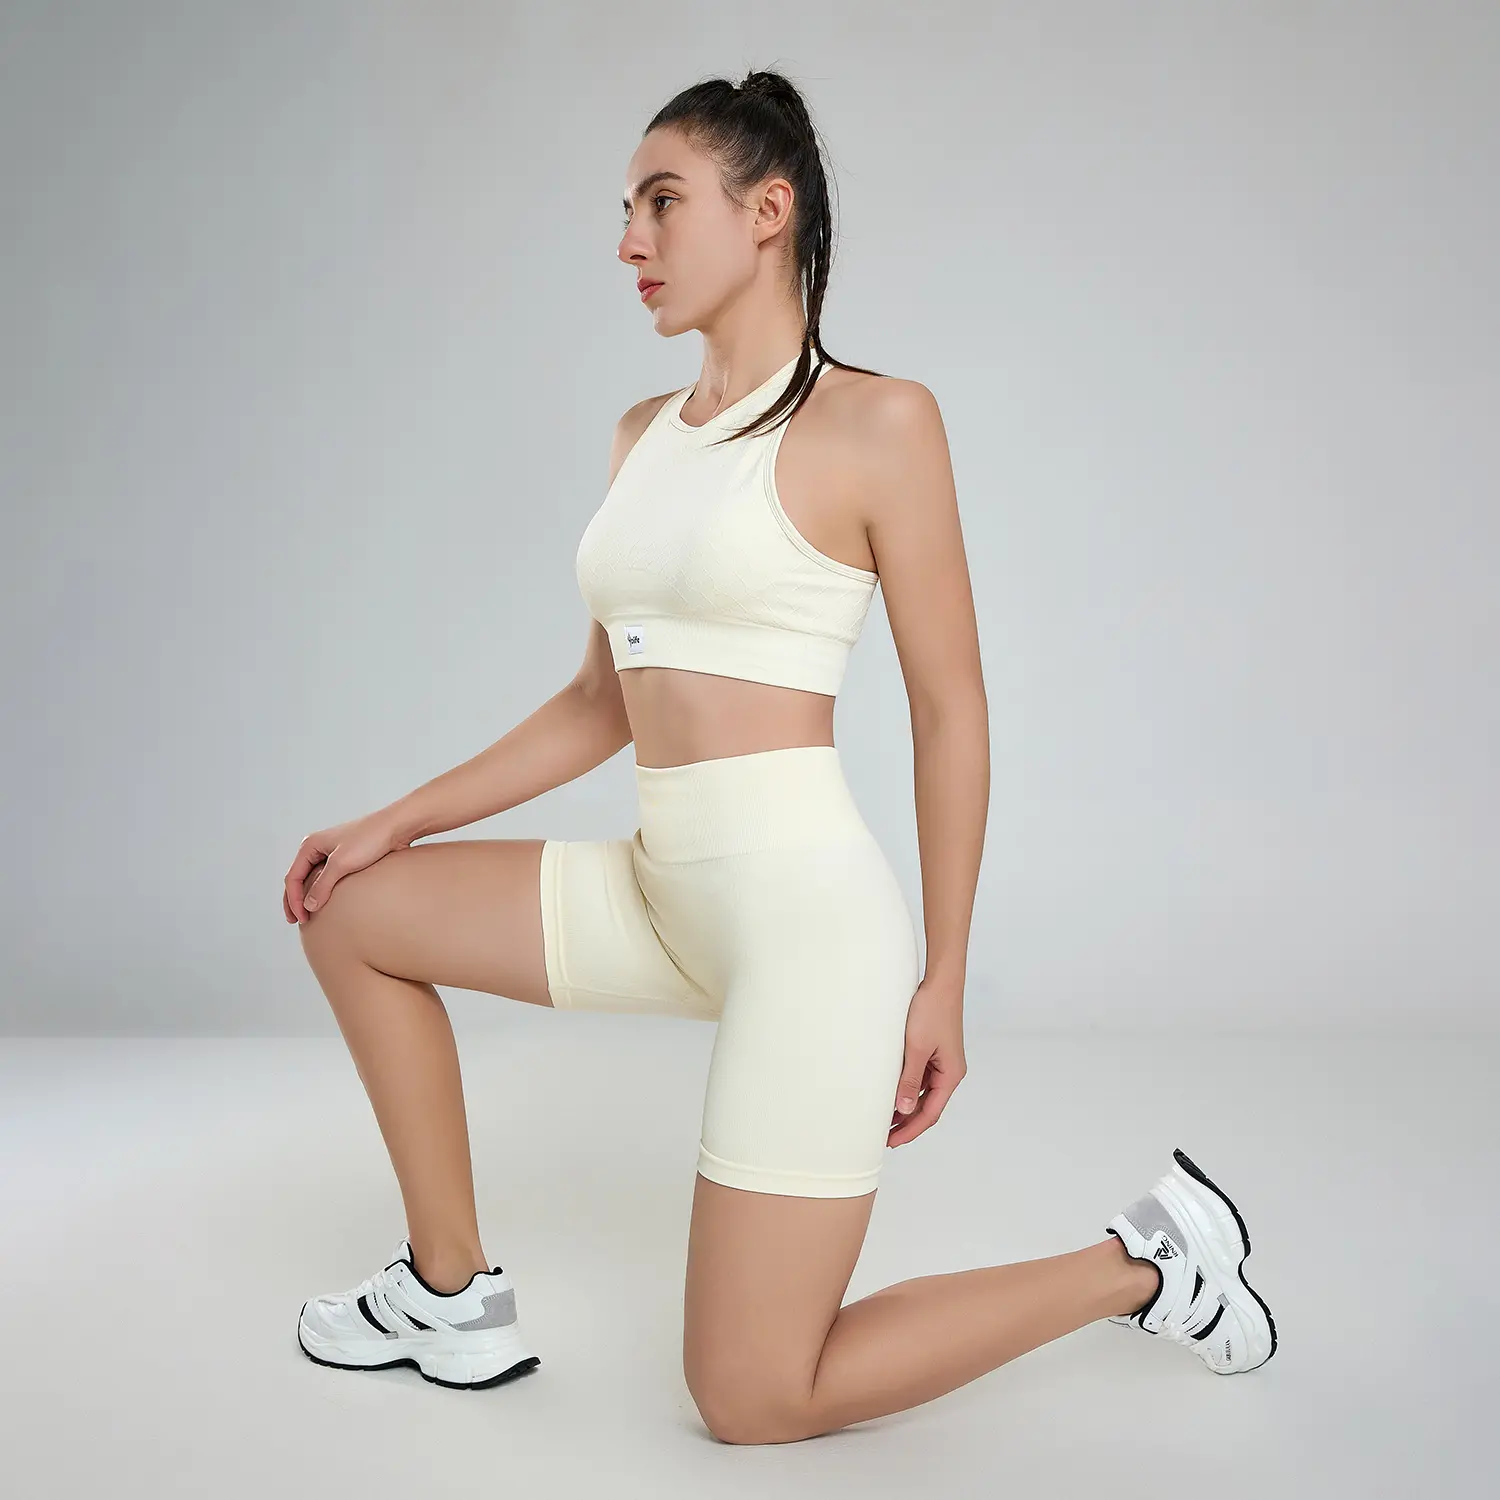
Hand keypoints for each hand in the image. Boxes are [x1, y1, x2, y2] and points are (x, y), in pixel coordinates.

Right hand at [282, 810, 409, 924]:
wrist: (396, 827)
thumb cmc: (370, 839)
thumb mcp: (342, 863)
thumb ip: (323, 885)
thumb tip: (309, 906)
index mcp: (310, 845)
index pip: (292, 878)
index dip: (294, 901)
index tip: (301, 919)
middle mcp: (318, 848)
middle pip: (298, 878)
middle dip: (295, 901)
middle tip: (297, 921)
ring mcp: (331, 853)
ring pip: (312, 878)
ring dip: (308, 896)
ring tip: (309, 915)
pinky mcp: (346, 858)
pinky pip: (328, 878)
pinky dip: (323, 891)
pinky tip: (328, 903)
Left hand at [887, 972, 966, 1146]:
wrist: (941, 983)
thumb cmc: (932, 1012)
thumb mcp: (916, 1049)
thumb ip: (910, 1080)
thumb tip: (905, 1109)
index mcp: (950, 1075)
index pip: (930, 1113)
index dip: (910, 1130)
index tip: (891, 1141)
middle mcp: (949, 1072)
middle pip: (928, 1107)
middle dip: (907, 1123)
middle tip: (884, 1136)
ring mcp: (943, 1062)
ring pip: (924, 1093)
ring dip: (906, 1106)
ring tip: (884, 1118)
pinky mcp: (935, 1052)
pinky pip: (921, 1078)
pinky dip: (908, 1088)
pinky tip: (891, 1092)